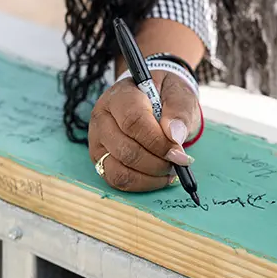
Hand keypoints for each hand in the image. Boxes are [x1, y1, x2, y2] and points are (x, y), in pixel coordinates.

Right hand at [89, 70, 199, 191]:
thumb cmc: (165, 95)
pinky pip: (117, 180)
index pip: (133, 121)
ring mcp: (97, 141)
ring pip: (119, 170)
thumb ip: (179, 111)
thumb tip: (175, 137)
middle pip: (125, 150)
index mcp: (119, 95)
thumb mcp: (178, 93)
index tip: (179, 153)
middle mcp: (101, 118)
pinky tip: (158, 177)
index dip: (157, 142)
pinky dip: (141, 184)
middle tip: (178, 162)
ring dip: (149, 177)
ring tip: (170, 170)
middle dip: (156, 162)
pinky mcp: (100, 159)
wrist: (153, 97)